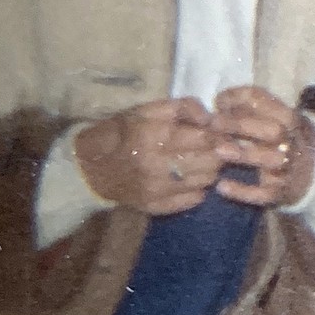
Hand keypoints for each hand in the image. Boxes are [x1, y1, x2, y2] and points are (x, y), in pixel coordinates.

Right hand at [74, 98, 218, 213]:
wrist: (90, 168)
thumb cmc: (122, 132)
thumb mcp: (147, 110)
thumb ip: (182, 107)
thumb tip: (210, 118)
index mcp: (154, 136)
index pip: (204, 138)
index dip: (220, 135)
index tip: (223, 132)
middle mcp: (157, 165)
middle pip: (210, 162)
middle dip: (219, 153)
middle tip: (217, 147)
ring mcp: (157, 190)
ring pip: (205, 181)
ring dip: (210, 170)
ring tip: (203, 161)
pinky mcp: (156, 207)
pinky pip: (193, 199)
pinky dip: (198, 188)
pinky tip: (190, 178)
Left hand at [211, 86, 314, 207]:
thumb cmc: (284, 138)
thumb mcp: (276, 118)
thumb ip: (250, 107)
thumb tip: (221, 100)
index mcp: (290, 119)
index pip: (269, 103)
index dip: (240, 98)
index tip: (218, 101)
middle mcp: (292, 142)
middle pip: (273, 130)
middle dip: (242, 125)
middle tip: (214, 123)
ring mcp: (288, 168)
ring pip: (270, 161)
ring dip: (244, 154)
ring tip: (218, 150)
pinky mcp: (280, 192)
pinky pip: (263, 193)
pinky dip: (243, 191)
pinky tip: (222, 186)